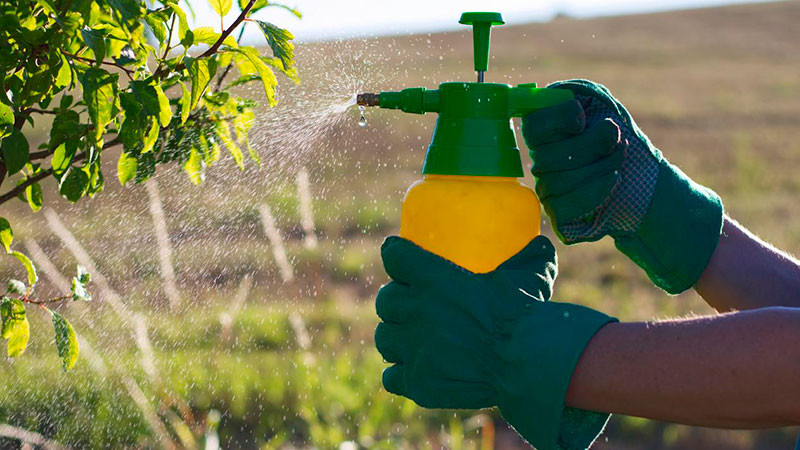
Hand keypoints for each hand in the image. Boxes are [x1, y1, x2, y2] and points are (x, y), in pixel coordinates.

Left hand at [375, 235, 615, 449]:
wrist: (526, 362)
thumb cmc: (526, 313)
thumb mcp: (530, 274)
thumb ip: (529, 256)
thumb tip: (541, 245)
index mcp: (432, 278)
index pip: (395, 257)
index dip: (396, 256)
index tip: (398, 257)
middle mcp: (415, 310)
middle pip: (385, 300)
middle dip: (395, 301)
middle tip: (410, 306)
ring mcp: (413, 348)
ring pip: (384, 338)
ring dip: (395, 336)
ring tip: (408, 339)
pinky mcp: (417, 382)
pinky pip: (391, 376)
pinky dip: (400, 374)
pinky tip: (412, 371)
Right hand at [522, 79, 723, 293]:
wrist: (646, 180)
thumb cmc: (622, 139)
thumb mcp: (603, 105)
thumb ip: (578, 94)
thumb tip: (558, 95)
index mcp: (547, 134)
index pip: (532, 127)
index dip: (556, 121)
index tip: (581, 118)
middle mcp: (541, 163)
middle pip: (547, 157)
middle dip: (590, 146)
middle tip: (615, 140)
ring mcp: (548, 191)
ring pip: (557, 182)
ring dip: (598, 167)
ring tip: (619, 159)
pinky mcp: (560, 216)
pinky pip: (563, 207)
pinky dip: (592, 192)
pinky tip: (613, 181)